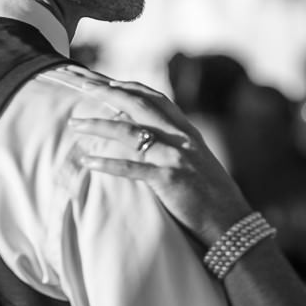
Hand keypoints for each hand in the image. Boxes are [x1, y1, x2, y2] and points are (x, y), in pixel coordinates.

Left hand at [69, 85, 252, 245]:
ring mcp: (175, 158)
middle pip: (139, 106)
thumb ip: (176, 145)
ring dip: (98, 126)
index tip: (108, 82)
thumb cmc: (213, 197)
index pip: (157, 99)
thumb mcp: (198, 161)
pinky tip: (87, 161)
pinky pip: (130, 168)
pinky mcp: (168, 180)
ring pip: (129, 133)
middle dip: (108, 93)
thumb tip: (146, 133)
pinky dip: (106, 164)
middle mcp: (182, 139)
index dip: (131, 88)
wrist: (231, 222)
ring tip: (75, 124)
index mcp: (189, 132)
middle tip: (84, 87)